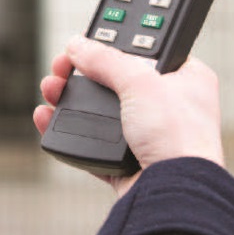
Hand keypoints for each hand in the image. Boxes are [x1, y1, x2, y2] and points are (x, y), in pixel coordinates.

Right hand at [34, 35, 223, 195]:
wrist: (174, 193)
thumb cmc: (179, 137)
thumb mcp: (140, 82)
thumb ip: (105, 59)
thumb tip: (78, 45)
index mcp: (185, 79)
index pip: (146, 51)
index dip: (114, 44)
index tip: (88, 41)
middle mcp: (168, 107)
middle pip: (113, 81)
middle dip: (82, 73)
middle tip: (61, 66)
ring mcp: (146, 136)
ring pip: (98, 111)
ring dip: (69, 99)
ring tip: (50, 89)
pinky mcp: (126, 163)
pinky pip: (88, 143)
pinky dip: (66, 131)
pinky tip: (47, 117)